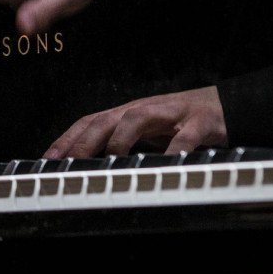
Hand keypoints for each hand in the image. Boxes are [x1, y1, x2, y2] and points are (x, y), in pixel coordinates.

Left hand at [44, 86, 226, 158]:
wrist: (225, 104)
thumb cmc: (178, 122)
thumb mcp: (145, 133)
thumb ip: (120, 146)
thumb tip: (89, 168)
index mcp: (127, 114)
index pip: (89, 122)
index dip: (67, 139)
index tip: (48, 159)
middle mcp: (144, 110)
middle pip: (106, 119)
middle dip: (84, 140)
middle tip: (68, 162)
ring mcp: (170, 114)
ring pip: (137, 117)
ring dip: (121, 139)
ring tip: (111, 159)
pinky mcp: (198, 123)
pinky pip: (185, 137)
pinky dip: (175, 151)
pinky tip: (167, 164)